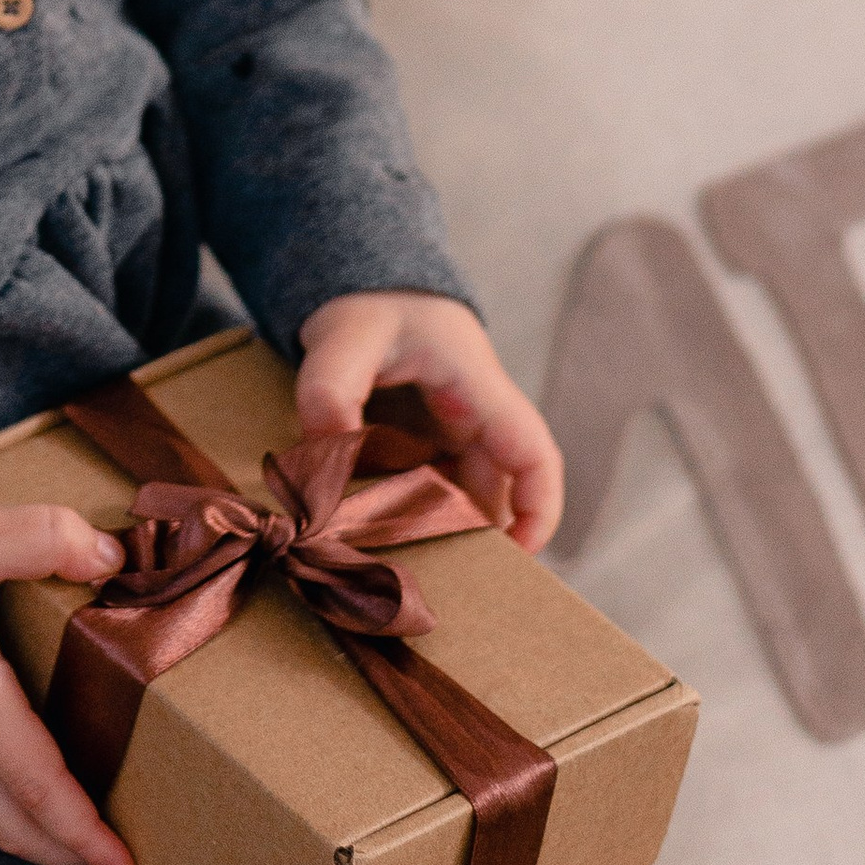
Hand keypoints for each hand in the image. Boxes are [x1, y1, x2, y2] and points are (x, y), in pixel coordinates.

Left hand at [296, 292, 564, 553]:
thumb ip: (330, 390)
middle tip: (431, 578)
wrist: (365, 286)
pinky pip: (427, 490)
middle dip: (472, 540)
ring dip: (432, 529)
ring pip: (459, 498)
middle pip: (496, 493)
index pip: (532, 454)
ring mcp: (454, 435)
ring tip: (391, 561)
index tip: (520, 554)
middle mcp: (477, 419)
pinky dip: (406, 512)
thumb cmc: (370, 306)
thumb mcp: (343, 336)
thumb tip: (325, 459)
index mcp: (478, 387)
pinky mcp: (427, 446)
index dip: (539, 509)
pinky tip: (369, 530)